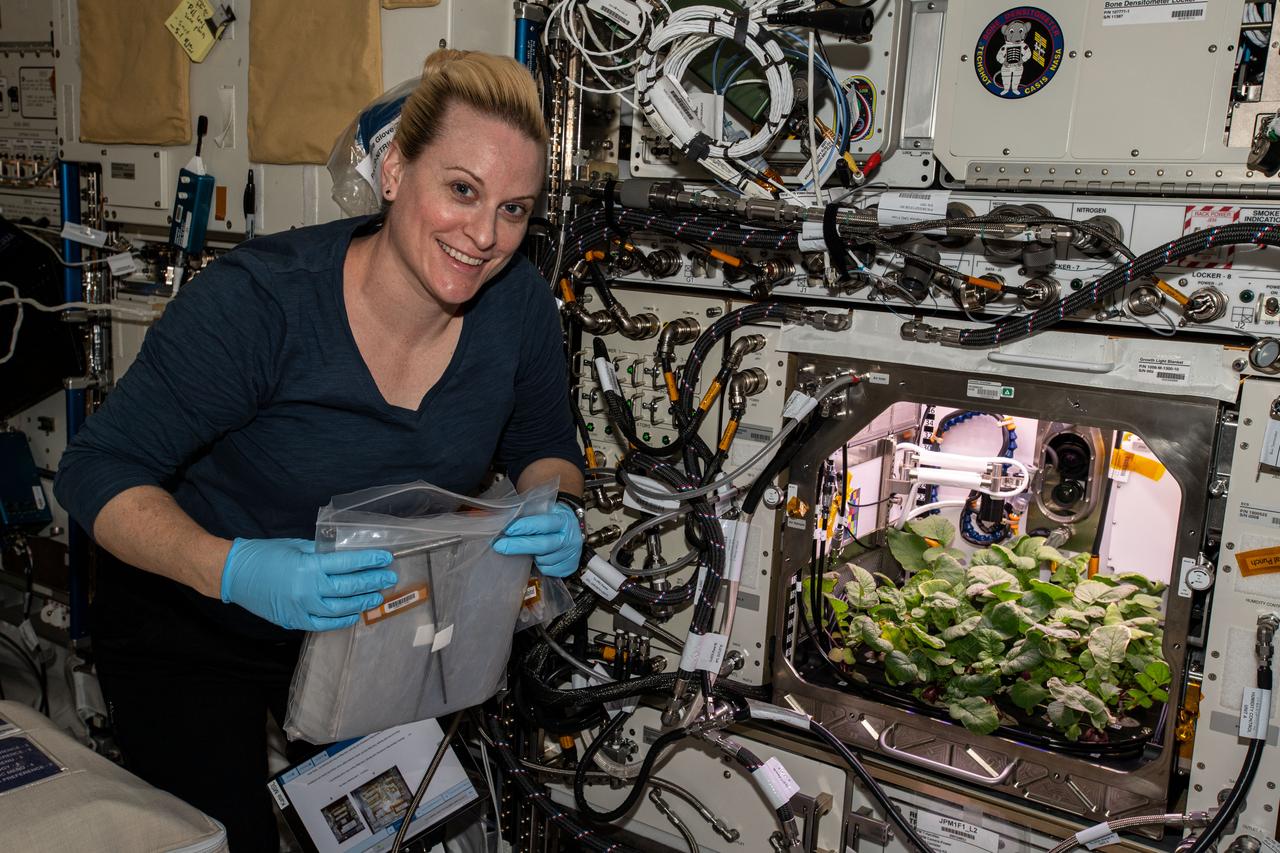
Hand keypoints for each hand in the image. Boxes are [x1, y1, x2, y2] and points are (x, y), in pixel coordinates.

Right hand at [220, 538, 396, 630]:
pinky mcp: (294, 620)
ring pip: (340, 609)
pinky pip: (323, 624)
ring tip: (376, 597)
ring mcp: (301, 608)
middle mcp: (307, 589)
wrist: (234, 575)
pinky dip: (341, 621)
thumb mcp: (296, 546)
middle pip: (348, 587)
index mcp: (308, 566)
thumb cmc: (265, 555)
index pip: (347, 564)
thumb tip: (346, 556)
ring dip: (361, 603)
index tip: (385, 558)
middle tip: (389, 578)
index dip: (369, 561)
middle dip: (372, 582)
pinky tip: (354, 615)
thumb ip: (321, 553)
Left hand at [492, 503, 582, 577]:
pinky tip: (539, 556)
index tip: (507, 530)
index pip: (544, 524)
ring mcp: (570, 555)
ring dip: (531, 556)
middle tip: (499, 546)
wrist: (576, 531)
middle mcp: (570, 539)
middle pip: (542, 545)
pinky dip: (539, 564)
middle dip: (518, 545)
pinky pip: (547, 569)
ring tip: (529, 549)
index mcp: (564, 520)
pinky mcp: (568, 568)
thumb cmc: (556, 520)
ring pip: (543, 560)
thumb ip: (531, 514)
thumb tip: (505, 520)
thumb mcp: (548, 510)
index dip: (525, 527)